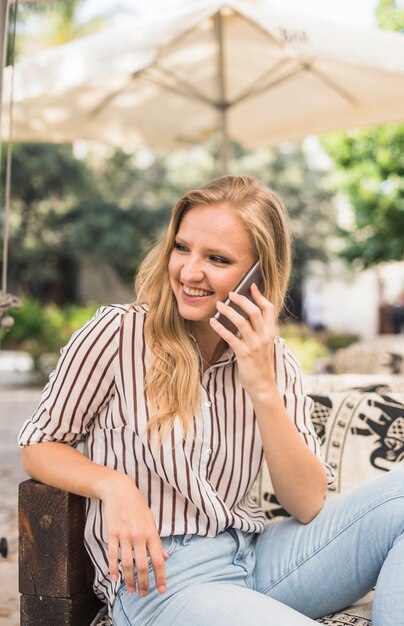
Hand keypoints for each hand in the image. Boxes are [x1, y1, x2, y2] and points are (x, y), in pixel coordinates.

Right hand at [99, 473, 167, 595]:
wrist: (120, 490)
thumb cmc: (137, 506)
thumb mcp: (151, 521)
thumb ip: (156, 541)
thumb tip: (165, 557)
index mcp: (151, 533)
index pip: (159, 559)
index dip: (161, 576)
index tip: (162, 590)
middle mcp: (139, 535)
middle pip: (143, 565)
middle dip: (144, 583)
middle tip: (144, 595)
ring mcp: (125, 535)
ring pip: (127, 563)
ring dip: (129, 579)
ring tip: (131, 590)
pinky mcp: (112, 533)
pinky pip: (112, 555)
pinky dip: (113, 568)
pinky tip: (115, 578)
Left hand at [210, 283, 276, 395]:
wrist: (263, 385)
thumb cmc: (261, 364)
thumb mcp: (265, 344)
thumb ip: (258, 330)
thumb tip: (244, 314)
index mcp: (271, 332)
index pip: (268, 309)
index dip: (260, 296)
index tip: (251, 286)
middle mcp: (264, 336)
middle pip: (254, 311)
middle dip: (241, 300)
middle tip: (230, 293)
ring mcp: (255, 345)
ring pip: (241, 321)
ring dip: (228, 311)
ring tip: (218, 305)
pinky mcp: (244, 354)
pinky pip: (230, 336)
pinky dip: (220, 327)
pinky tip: (213, 322)